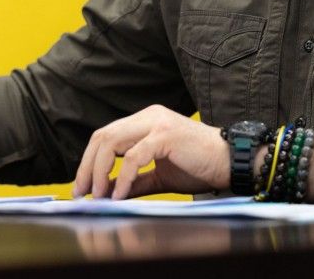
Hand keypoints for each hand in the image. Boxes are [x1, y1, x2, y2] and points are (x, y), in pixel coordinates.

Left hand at [72, 105, 228, 199]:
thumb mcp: (159, 175)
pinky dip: (122, 177)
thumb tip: (107, 192)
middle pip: (103, 136)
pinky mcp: (166, 135)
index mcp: (145, 121)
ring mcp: (157, 122)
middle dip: (87, 167)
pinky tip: (118, 195)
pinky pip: (134, 156)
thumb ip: (134, 180)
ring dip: (99, 171)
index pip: (105, 136)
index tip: (82, 188)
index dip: (89, 162)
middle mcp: (148, 116)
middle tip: (82, 194)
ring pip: (112, 142)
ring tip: (98, 196)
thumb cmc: (199, 167)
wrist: (231, 162)